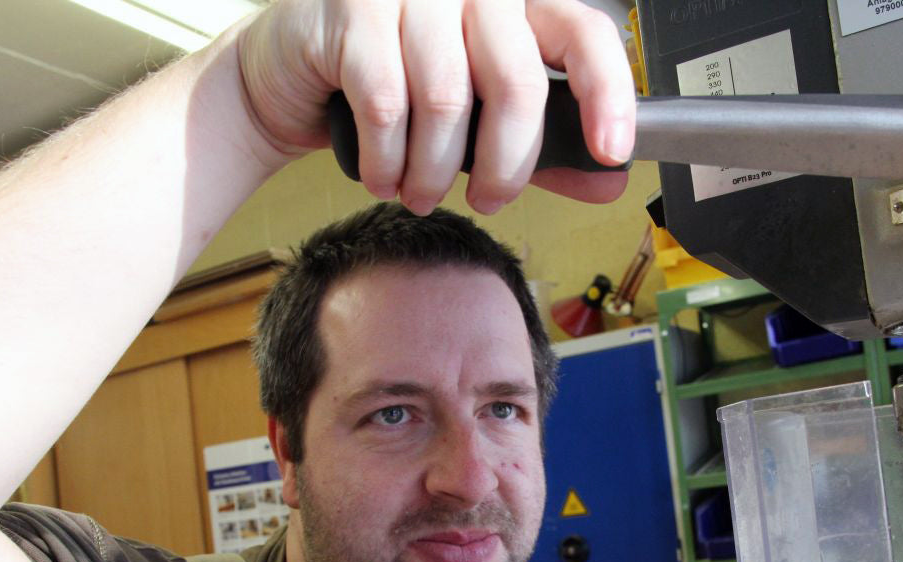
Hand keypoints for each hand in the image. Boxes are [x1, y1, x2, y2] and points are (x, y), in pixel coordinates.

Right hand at [236, 0, 634, 214]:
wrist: (290, 77)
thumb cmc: (391, 90)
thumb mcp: (479, 123)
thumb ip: (543, 147)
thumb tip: (608, 180)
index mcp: (516, 1)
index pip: (583, 33)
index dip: (607, 94)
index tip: (612, 151)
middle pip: (517, 81)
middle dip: (507, 163)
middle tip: (489, 200)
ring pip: (448, 100)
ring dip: (434, 171)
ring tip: (419, 192)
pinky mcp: (354, 8)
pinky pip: (387, 104)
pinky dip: (387, 160)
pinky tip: (382, 175)